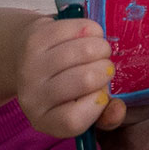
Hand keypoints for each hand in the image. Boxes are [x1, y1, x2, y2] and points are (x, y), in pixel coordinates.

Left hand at [15, 16, 125, 136]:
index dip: (97, 103)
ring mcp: (30, 66)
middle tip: (103, 67)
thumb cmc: (66, 86)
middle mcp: (31, 97)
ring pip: (85, 50)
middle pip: (85, 80)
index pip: (74, 120)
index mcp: (44, 120)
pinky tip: (90, 37)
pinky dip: (94, 31)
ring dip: (103, 48)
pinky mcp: (35, 39)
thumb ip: (106, 116)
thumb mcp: (81, 108)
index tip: (101, 92)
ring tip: (100, 51)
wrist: (29, 57)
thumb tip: (119, 109)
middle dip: (105, 69)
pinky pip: (79, 29)